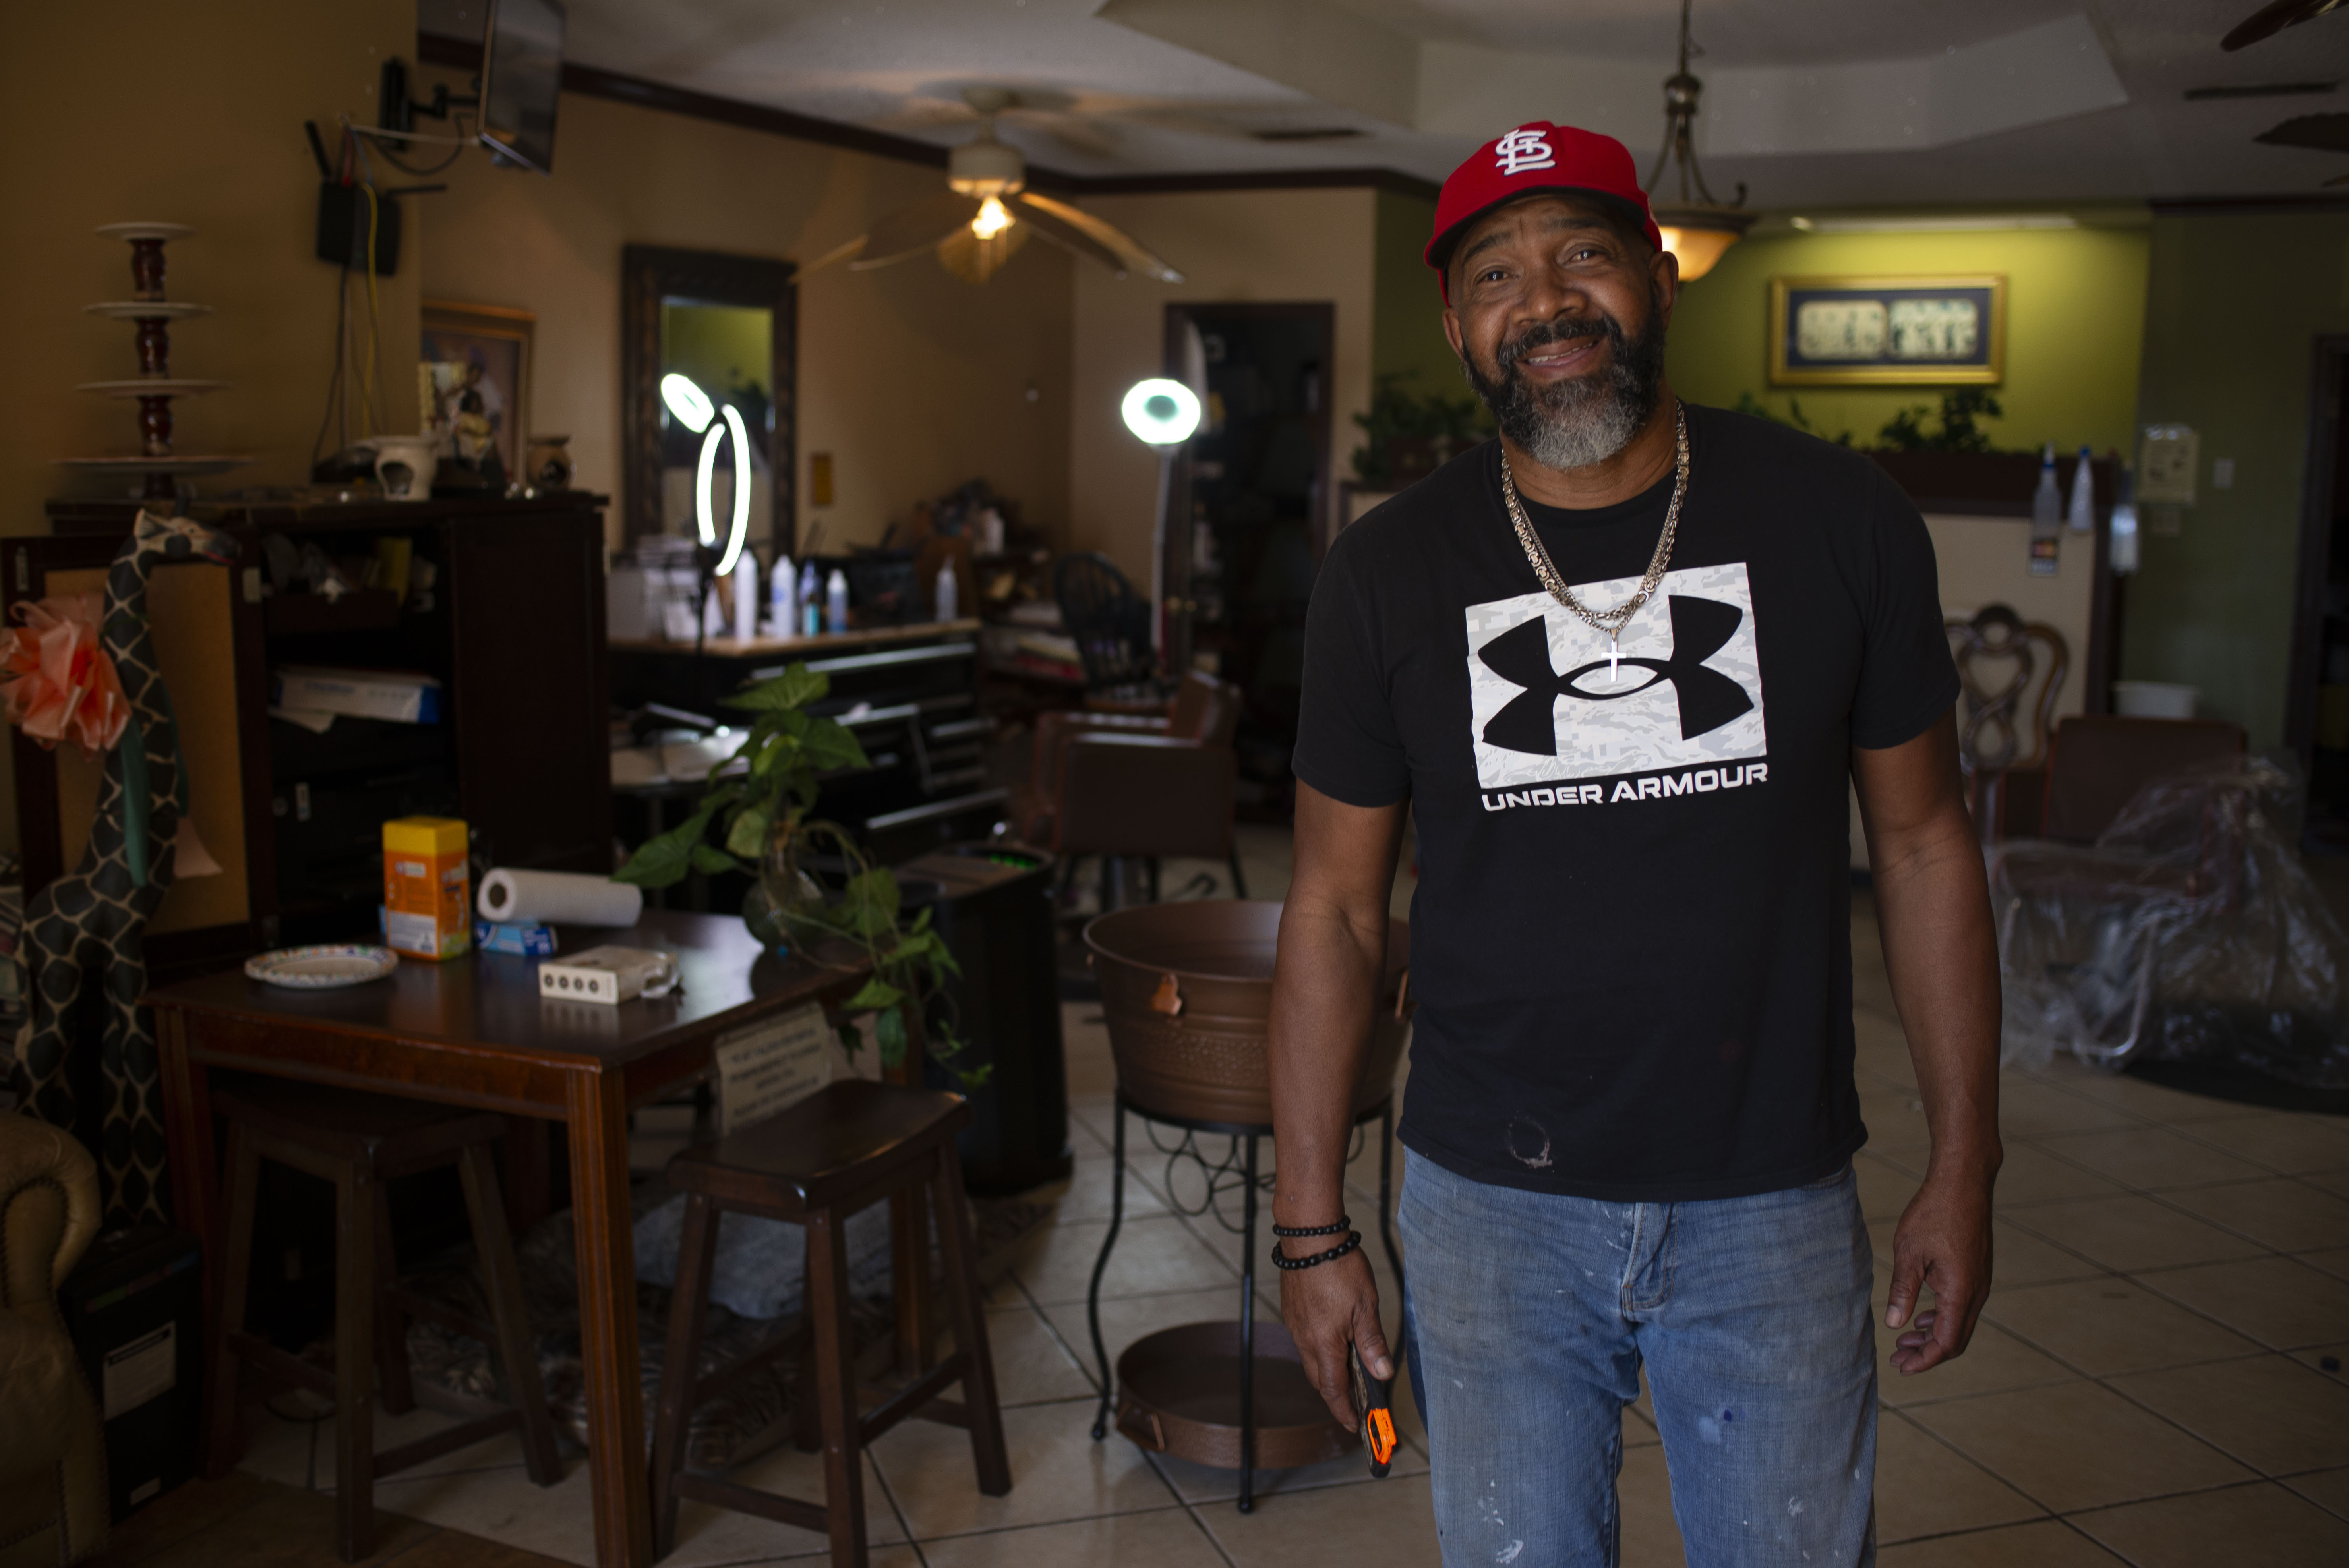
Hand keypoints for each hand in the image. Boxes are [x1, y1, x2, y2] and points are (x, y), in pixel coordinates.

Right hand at [1278, 1245, 1391, 1427]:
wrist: (1310, 1239)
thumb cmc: (1339, 1268)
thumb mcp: (1365, 1306)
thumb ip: (1372, 1343)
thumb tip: (1383, 1373)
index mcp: (1325, 1344)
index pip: (1333, 1390)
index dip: (1344, 1411)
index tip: (1354, 1425)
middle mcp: (1305, 1340)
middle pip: (1320, 1380)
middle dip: (1337, 1395)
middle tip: (1357, 1401)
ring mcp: (1296, 1326)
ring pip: (1312, 1361)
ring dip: (1329, 1371)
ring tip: (1350, 1369)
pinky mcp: (1293, 1313)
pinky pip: (1305, 1342)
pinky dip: (1320, 1351)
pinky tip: (1334, 1338)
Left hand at [1885, 1171, 1993, 1374]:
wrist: (1963, 1182)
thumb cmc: (1934, 1213)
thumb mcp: (1909, 1253)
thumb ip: (1902, 1291)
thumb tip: (1893, 1325)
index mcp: (1960, 1292)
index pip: (1946, 1343)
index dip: (1924, 1360)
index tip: (1901, 1367)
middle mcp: (1976, 1292)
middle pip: (1956, 1340)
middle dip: (1927, 1354)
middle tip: (1898, 1358)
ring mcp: (1980, 1282)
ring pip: (1960, 1324)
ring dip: (1934, 1336)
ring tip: (1904, 1339)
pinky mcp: (1977, 1271)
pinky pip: (1963, 1306)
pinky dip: (1942, 1317)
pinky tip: (1921, 1315)